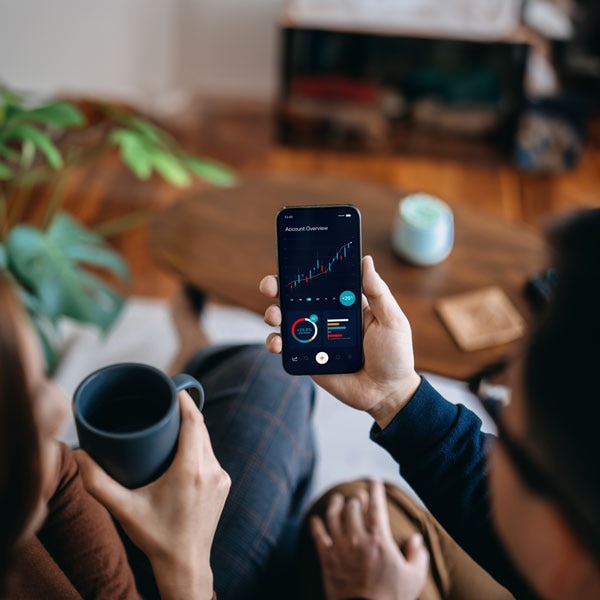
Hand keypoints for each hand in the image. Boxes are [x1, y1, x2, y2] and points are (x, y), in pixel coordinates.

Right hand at [74, 391, 229, 599]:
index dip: (185, 402)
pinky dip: (199, 447)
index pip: (193, 422)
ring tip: (173, 422)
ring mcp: (220, 477)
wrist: (186, 564)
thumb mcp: (124, 509)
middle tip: (167, 403)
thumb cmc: (156, 536)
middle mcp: (211, 469)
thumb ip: (98, 483)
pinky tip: (185, 447)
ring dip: (193, 431)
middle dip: (186, 414)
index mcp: (190, 469)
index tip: (173, 388)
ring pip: (207, 442)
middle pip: (201, 429)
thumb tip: (79, 454)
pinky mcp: (223, 484)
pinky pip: (211, 456)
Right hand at [259, 255, 420, 427]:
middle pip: (295, 297)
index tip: (291, 262)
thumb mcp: (391, 320)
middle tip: (270, 286)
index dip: (303, 271)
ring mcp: (314, 338)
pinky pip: (286, 348)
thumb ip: (378, 292)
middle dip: (277, 288)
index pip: (320, 281)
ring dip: (273, 313)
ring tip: (274, 316)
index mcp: (345, 304)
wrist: (387, 393)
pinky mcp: (307, 358)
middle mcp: (325, 317)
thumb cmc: (395, 355)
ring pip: (285, 321)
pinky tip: (277, 343)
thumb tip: (366, 260)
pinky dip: (275, 343)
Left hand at [311, 480, 428, 599]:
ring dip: (335, 504)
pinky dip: (315, 524)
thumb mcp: (413, 578)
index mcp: (379, 540)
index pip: (376, 506)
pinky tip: (315, 518)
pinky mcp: (327, 559)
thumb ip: (417, 555)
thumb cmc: (392, 599)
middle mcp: (358, 538)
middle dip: (356, 498)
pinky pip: (317, 535)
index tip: (374, 480)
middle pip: (353, 507)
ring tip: (337, 498)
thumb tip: (416, 539)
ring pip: (333, 516)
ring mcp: (340, 547)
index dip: (375, 490)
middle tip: (358, 495)